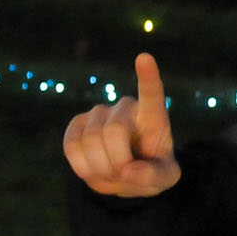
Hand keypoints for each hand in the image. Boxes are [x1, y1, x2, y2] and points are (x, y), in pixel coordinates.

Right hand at [62, 53, 182, 198]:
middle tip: (125, 175)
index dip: (147, 77)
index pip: (152, 93)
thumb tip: (128, 171)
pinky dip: (82, 167)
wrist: (125, 175)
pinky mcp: (76, 124)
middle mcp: (125, 107)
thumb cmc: (149, 169)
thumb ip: (154, 176)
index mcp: (153, 116)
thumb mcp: (165, 178)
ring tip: (112, 173)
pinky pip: (71, 146)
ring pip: (90, 141)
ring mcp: (98, 113)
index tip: (144, 58)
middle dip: (117, 162)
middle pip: (114, 132)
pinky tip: (93, 169)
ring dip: (100, 169)